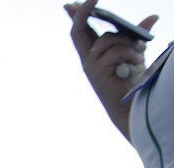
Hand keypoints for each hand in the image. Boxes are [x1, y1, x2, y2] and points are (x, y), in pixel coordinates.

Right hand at [65, 0, 157, 134]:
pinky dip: (131, 53)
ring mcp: (90, 65)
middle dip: (83, 12)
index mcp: (94, 53)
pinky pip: (116, 51)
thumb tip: (153, 17)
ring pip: (108, 39)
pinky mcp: (96, 71)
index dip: (76, 16)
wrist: (132, 103)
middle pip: (79, 30)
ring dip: (128, 43)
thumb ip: (138, 35)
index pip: (82, 30)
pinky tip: (137, 62)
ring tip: (140, 54)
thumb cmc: (132, 79)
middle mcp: (87, 58)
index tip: (69, 4)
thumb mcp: (136, 51)